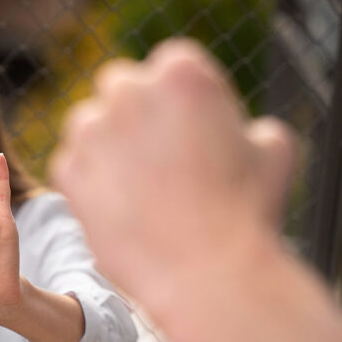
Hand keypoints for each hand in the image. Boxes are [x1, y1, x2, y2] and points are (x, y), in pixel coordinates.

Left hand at [50, 39, 294, 307]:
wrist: (207, 274)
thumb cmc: (247, 212)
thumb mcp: (274, 151)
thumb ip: (251, 125)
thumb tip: (246, 130)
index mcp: (181, 72)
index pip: (168, 66)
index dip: (178, 99)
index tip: (185, 128)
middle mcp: (129, 92)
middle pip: (120, 86)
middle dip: (133, 112)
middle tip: (154, 154)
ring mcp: (91, 131)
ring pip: (87, 123)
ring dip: (105, 143)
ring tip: (137, 187)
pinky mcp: (68, 171)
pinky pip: (71, 165)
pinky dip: (89, 182)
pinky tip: (119, 209)